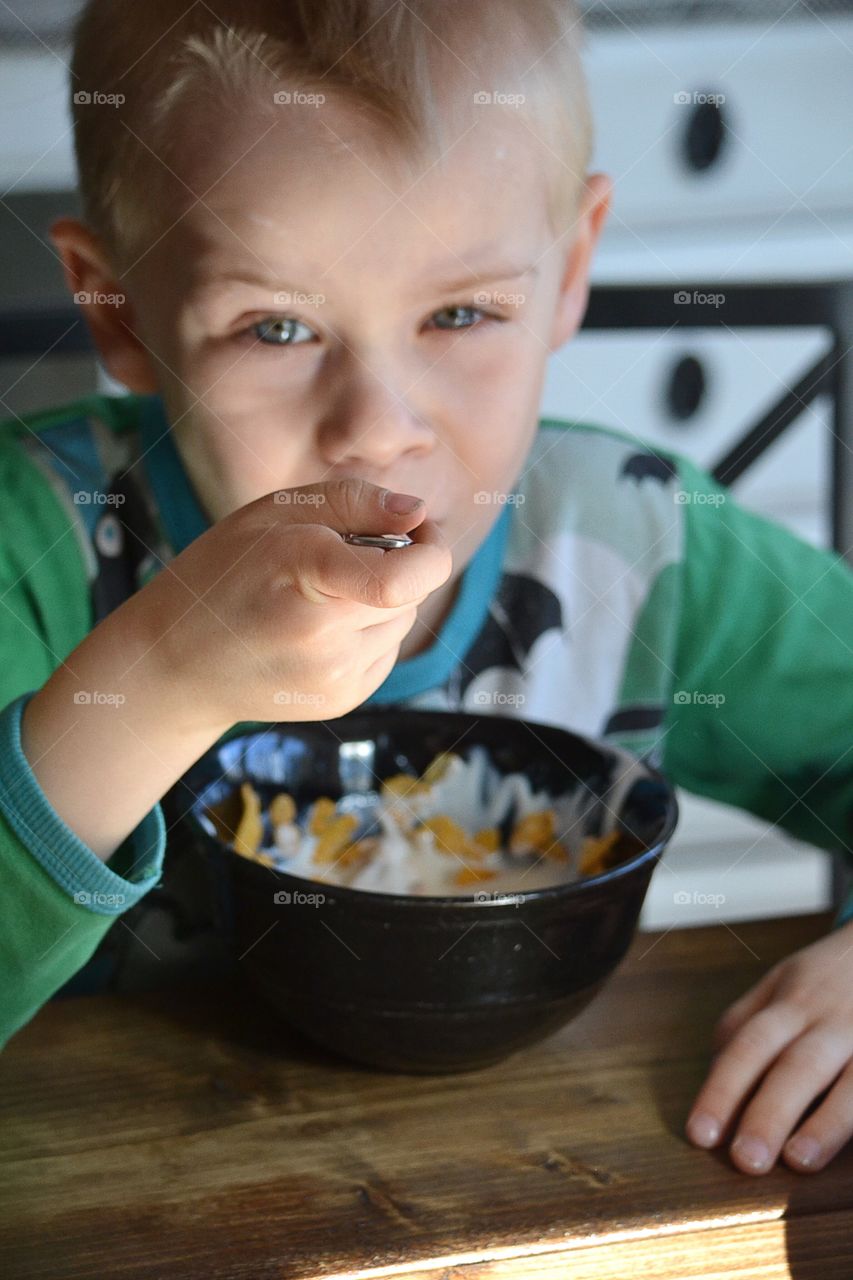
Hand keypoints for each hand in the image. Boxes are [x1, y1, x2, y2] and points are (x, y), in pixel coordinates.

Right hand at [138, 477, 452, 729]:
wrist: (176, 663)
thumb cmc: (223, 573)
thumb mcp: (272, 512)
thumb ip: (353, 501)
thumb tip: (419, 512)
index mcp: (304, 577)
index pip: (403, 578)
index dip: (429, 549)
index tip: (417, 530)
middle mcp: (323, 639)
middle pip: (411, 592)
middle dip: (398, 565)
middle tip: (344, 556)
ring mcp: (335, 678)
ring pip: (404, 621)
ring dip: (382, 600)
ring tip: (321, 596)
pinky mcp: (344, 700)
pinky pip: (388, 650)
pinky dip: (369, 631)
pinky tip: (320, 628)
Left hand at [685, 919, 852, 1173]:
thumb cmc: (828, 976)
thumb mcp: (782, 980)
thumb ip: (746, 1020)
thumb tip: (713, 1069)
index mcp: (790, 1002)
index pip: (748, 1046)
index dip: (722, 1090)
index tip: (700, 1135)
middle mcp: (830, 1020)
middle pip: (796, 1066)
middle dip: (768, 1113)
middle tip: (745, 1160)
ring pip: (851, 1082)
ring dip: (825, 1123)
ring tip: (797, 1161)